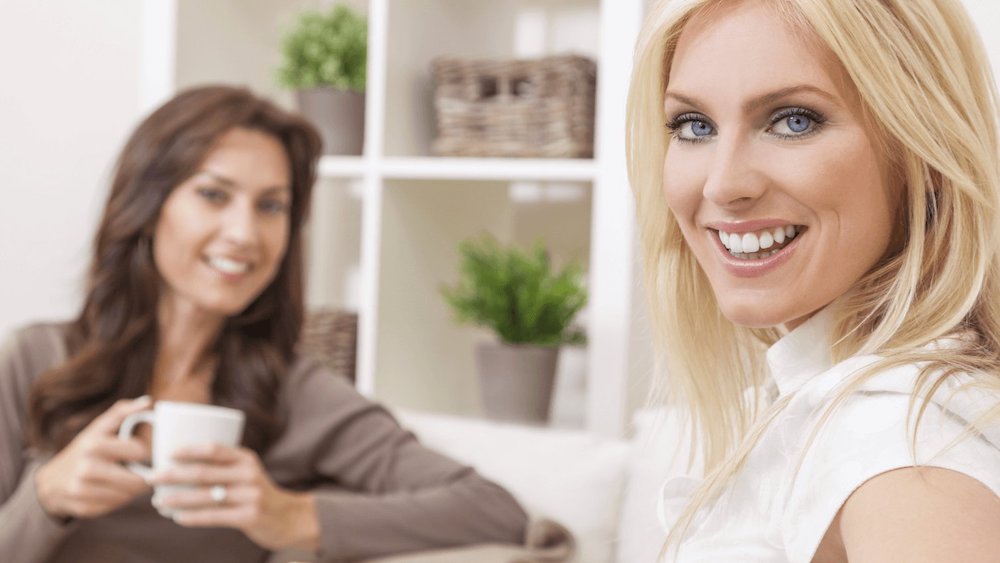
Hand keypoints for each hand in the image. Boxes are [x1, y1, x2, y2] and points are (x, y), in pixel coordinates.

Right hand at [34, 396, 152, 518]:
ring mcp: (82, 489)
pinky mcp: (83, 507)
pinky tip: (113, 491)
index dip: (146, 453)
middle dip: (143, 477)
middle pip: (136, 480)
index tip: (142, 454)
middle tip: (143, 473)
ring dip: (132, 490)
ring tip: (127, 481)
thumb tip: (148, 401)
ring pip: (127, 495)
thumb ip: (123, 412)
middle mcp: (86, 467)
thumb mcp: (99, 428)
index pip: (138, 450)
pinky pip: (114, 506)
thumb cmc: (85, 449)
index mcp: (94, 444)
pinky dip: (118, 500)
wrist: (52, 481)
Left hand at [150, 444, 319, 551]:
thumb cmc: (256, 493)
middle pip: (204, 472)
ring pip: (205, 496)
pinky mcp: (249, 516)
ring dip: (177, 499)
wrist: (289, 518)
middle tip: (152, 478)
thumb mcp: (247, 473)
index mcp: (246, 458)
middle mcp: (249, 474)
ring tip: (159, 501)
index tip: (168, 453)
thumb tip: (178, 464)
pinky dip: (193, 517)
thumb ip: (223, 466)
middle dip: (173, 474)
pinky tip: (178, 517)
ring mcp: (250, 495)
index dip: (189, 449)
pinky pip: (214, 516)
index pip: (215, 449)